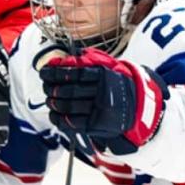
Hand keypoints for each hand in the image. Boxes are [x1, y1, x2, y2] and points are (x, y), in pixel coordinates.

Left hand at [39, 47, 167, 154]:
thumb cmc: (118, 86)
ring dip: (53, 103)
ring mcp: (99, 109)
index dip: (55, 72)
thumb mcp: (109, 68)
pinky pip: (72, 122)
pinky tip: (54, 114)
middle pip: (68, 90)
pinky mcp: (97, 124)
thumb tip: (64, 59)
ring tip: (49, 100)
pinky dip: (59, 118)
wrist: (140, 108)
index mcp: (103, 75)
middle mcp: (102, 92)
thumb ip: (87, 62)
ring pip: (68, 106)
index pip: (74, 72)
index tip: (44, 72)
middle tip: (45, 87)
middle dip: (51, 89)